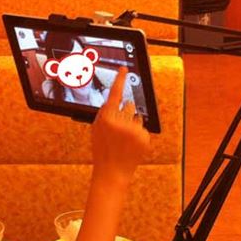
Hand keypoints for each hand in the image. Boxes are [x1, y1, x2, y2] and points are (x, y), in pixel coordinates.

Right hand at [91, 67, 150, 183]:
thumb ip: (105, 114)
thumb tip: (117, 103)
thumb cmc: (102, 151)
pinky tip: (131, 146)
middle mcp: (121, 121)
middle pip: (128, 106)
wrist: (112, 172)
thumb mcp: (97, 130)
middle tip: (118, 132)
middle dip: (125, 114)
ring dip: (132, 125)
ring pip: (137, 118)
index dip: (120, 79)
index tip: (124, 68)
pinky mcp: (144, 136)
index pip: (115, 93)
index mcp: (106, 118)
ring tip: (123, 141)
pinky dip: (138, 135)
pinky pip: (142, 129)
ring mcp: (134, 129)